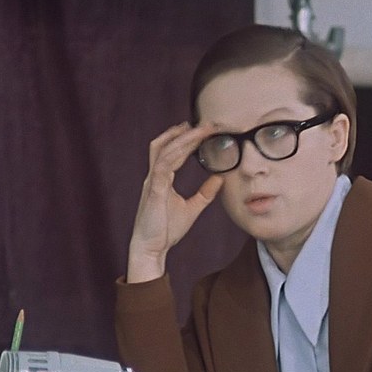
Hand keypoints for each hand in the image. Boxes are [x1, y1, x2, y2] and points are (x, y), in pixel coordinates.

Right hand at [126, 122, 223, 282]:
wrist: (151, 248)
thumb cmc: (166, 229)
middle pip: (167, 145)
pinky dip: (174, 156)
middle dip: (186, 132)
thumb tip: (220, 178)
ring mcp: (152, 182)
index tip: (204, 129)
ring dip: (182, 139)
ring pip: (164, 151)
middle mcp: (154, 176)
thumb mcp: (192, 208)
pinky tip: (187, 148)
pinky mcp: (153, 191)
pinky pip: (162, 167)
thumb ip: (205, 193)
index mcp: (161, 178)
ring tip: (199, 129)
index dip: (187, 138)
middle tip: (206, 123)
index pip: (173, 151)